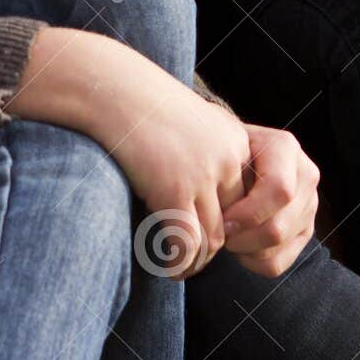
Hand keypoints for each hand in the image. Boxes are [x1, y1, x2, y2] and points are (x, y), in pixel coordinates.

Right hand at [8, 27, 253, 279]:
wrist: (113, 89)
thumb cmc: (142, 105)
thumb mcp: (189, 124)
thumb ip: (206, 152)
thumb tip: (204, 192)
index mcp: (236, 142)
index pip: (246, 200)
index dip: (230, 226)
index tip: (208, 238)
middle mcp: (226, 159)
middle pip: (233, 223)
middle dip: (214, 249)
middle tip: (192, 261)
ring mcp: (202, 175)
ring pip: (212, 240)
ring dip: (195, 262)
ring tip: (178, 269)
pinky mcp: (174, 189)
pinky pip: (186, 242)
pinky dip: (179, 262)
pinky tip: (167, 267)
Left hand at [219, 122, 319, 277]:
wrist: (230, 155)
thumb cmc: (220, 151)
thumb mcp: (220, 150)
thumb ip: (224, 175)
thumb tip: (222, 217)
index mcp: (285, 148)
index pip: (279, 190)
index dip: (249, 213)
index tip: (222, 220)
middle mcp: (305, 175)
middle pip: (278, 228)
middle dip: (242, 237)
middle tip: (219, 232)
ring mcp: (308, 205)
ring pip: (277, 248)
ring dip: (244, 249)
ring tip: (227, 233)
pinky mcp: (304, 231)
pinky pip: (279, 263)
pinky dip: (252, 261)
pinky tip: (239, 242)